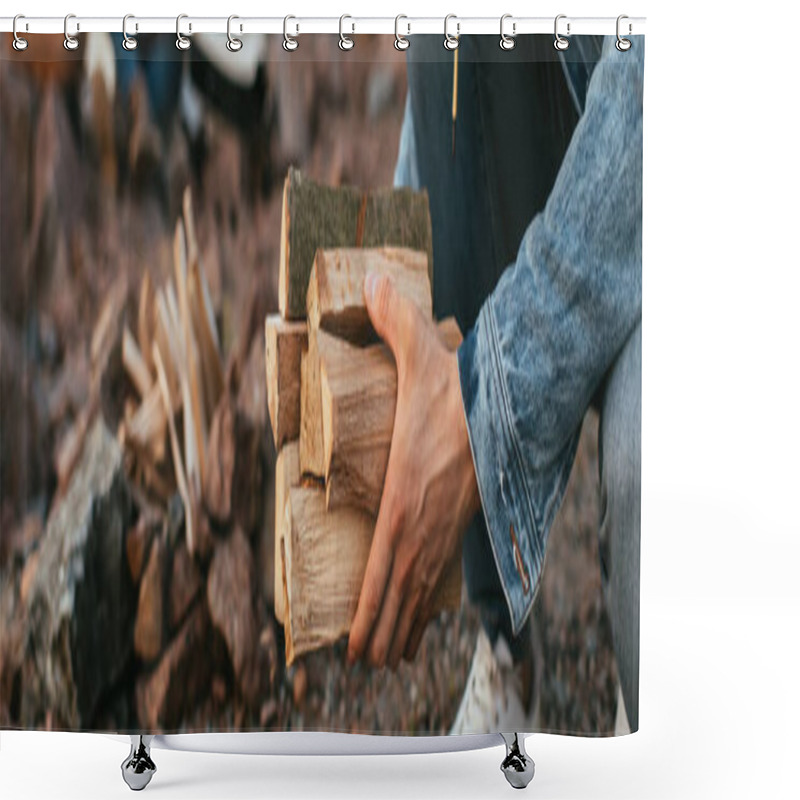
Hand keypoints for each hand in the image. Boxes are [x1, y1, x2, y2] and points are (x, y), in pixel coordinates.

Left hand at [347, 272, 479, 668]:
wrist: (517, 397)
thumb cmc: (464, 383)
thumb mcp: (422, 350)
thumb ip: (391, 320)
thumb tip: (367, 283)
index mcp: (409, 490)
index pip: (383, 561)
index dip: (369, 607)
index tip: (353, 643)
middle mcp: (428, 516)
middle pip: (403, 589)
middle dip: (384, 629)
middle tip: (365, 664)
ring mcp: (450, 521)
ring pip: (426, 588)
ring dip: (407, 624)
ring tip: (389, 658)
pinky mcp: (464, 518)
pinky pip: (444, 571)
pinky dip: (430, 601)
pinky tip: (424, 616)